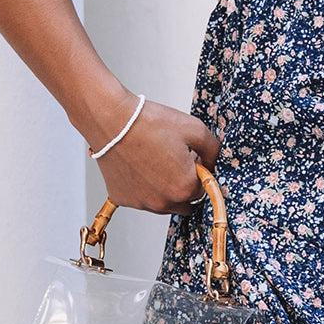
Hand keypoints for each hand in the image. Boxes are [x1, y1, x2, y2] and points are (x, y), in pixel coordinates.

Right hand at [89, 91, 220, 214]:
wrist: (111, 120)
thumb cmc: (148, 123)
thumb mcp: (194, 128)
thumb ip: (213, 150)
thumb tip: (212, 163)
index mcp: (184, 187)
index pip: (203, 189)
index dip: (198, 172)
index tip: (190, 158)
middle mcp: (163, 201)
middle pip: (184, 201)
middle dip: (183, 184)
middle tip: (173, 160)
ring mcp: (141, 203)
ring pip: (162, 202)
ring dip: (164, 188)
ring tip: (154, 160)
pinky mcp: (122, 199)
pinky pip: (141, 199)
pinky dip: (143, 187)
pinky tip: (139, 166)